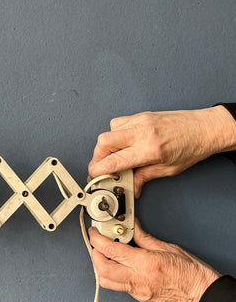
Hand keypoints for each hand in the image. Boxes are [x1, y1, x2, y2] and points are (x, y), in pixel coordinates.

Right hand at [88, 106, 235, 197]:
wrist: (206, 128)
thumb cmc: (193, 147)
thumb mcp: (168, 169)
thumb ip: (143, 177)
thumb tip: (130, 186)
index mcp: (150, 149)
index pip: (114, 161)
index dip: (98, 171)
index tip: (95, 176)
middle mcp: (143, 132)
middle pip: (103, 142)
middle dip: (97, 157)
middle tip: (101, 167)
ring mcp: (141, 120)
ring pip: (108, 131)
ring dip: (106, 146)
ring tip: (114, 156)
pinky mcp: (141, 115)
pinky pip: (118, 123)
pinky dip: (116, 134)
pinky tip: (123, 143)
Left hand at [88, 220, 219, 301]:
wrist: (203, 293)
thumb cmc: (191, 272)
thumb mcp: (168, 248)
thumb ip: (144, 238)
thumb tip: (133, 228)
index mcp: (145, 264)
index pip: (111, 251)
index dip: (97, 240)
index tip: (94, 233)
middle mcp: (138, 280)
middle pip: (101, 269)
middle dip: (94, 254)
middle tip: (97, 243)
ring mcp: (138, 291)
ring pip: (106, 281)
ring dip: (101, 267)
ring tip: (107, 255)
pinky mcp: (140, 298)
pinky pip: (119, 287)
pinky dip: (114, 275)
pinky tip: (120, 266)